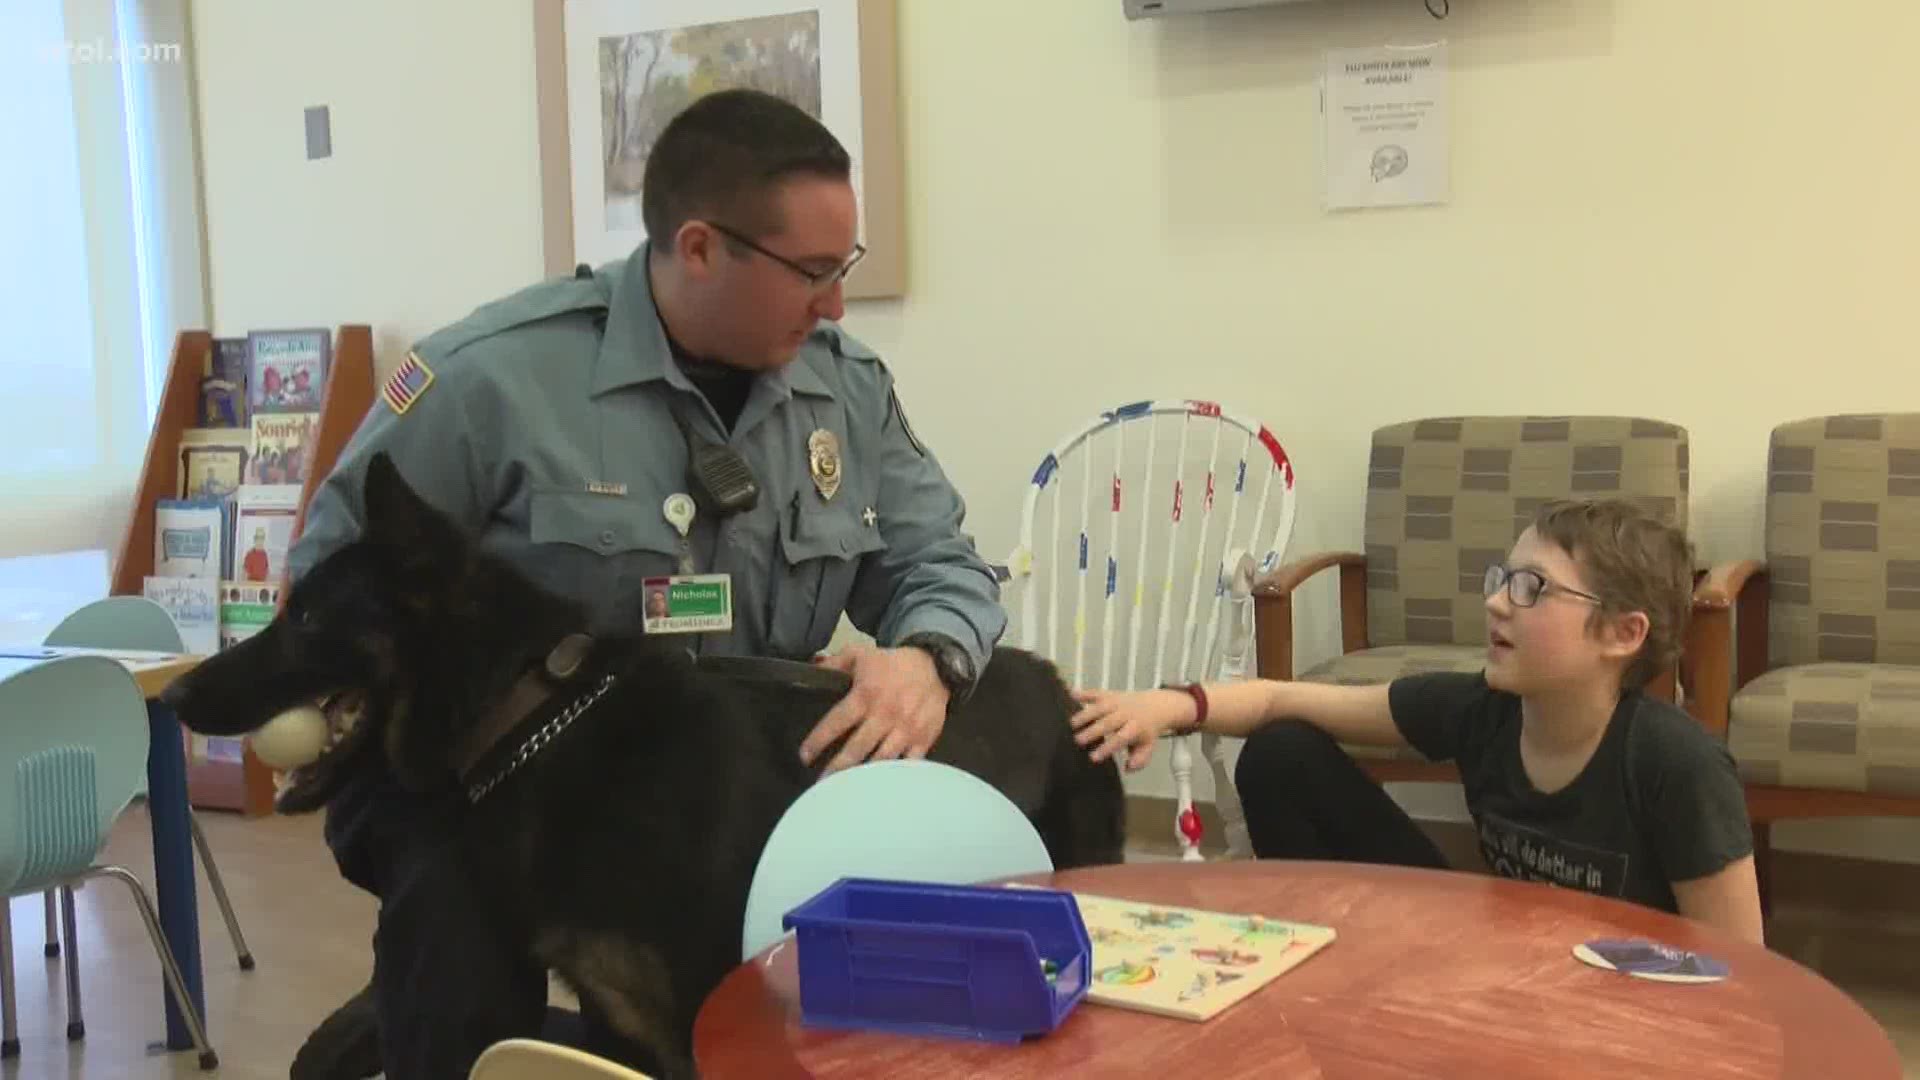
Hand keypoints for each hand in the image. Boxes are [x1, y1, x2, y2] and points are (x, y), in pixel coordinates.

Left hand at [799, 643, 948, 773]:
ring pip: (881, 760)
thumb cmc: (893, 664)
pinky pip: (908, 764)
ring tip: (847, 790)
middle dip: (837, 769)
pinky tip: (881, 787)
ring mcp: (906, 729)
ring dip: (864, 777)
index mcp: (866, 695)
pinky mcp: (923, 738)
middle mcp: (885, 714)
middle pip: (857, 749)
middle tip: (822, 785)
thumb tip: (813, 668)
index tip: (805, 756)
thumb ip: (834, 664)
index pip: (836, 722)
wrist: (936, 666)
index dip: (818, 741)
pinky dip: (895, 777)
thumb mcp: (861, 654)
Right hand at [1070, 689, 1196, 770]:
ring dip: (1085, 714)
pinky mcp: (1109, 695)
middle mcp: (1125, 713)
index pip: (1120, 738)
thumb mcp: (1147, 747)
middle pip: (1108, 722)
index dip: (1107, 747)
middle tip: (1078, 740)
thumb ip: (1139, 760)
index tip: (1093, 757)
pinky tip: (1071, 694)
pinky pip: (1097, 693)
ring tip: (1071, 724)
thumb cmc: (1146, 731)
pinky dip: (1085, 693)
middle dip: (1093, 731)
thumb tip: (1127, 768)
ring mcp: (1117, 702)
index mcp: (1135, 728)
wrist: (1156, 706)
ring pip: (1100, 707)